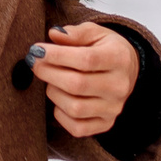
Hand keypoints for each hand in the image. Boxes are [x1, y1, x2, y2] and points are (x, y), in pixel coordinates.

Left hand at [29, 21, 140, 138]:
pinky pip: (77, 128)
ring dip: (53, 92)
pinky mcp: (106, 123)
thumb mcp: (94, 32)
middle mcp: (120, 86)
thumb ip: (75, 33)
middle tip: (34, 63)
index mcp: (119, 58)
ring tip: (51, 80)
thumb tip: (54, 35)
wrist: (126, 70)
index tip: (37, 50)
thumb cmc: (104, 48)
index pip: (86, 60)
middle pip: (77, 85)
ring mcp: (113, 108)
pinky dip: (61, 114)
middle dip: (48, 73)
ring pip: (75, 108)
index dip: (57, 55)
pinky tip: (60, 98)